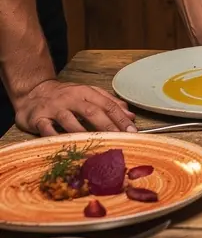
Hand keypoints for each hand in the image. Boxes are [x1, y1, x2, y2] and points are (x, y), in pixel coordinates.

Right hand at [16, 79, 136, 135]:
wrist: (33, 92)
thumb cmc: (65, 96)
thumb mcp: (88, 94)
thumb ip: (109, 103)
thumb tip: (130, 115)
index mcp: (86, 92)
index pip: (107, 104)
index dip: (120, 117)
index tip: (132, 130)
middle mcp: (71, 98)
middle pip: (91, 111)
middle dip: (107, 125)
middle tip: (119, 138)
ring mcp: (54, 108)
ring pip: (69, 119)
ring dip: (82, 132)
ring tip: (95, 144)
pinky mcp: (38, 118)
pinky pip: (46, 128)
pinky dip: (55, 137)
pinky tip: (64, 145)